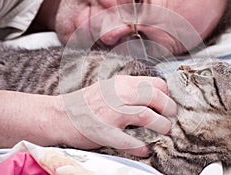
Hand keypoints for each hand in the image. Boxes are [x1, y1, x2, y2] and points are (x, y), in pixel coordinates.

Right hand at [60, 75, 176, 156]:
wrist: (60, 115)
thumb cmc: (86, 103)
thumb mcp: (109, 88)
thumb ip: (130, 89)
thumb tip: (154, 96)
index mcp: (122, 83)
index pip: (156, 84)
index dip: (167, 95)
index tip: (168, 103)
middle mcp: (119, 95)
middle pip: (156, 98)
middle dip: (169, 110)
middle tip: (170, 118)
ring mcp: (112, 113)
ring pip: (148, 117)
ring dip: (161, 126)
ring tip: (163, 131)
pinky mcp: (105, 132)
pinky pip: (131, 141)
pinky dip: (142, 146)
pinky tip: (145, 148)